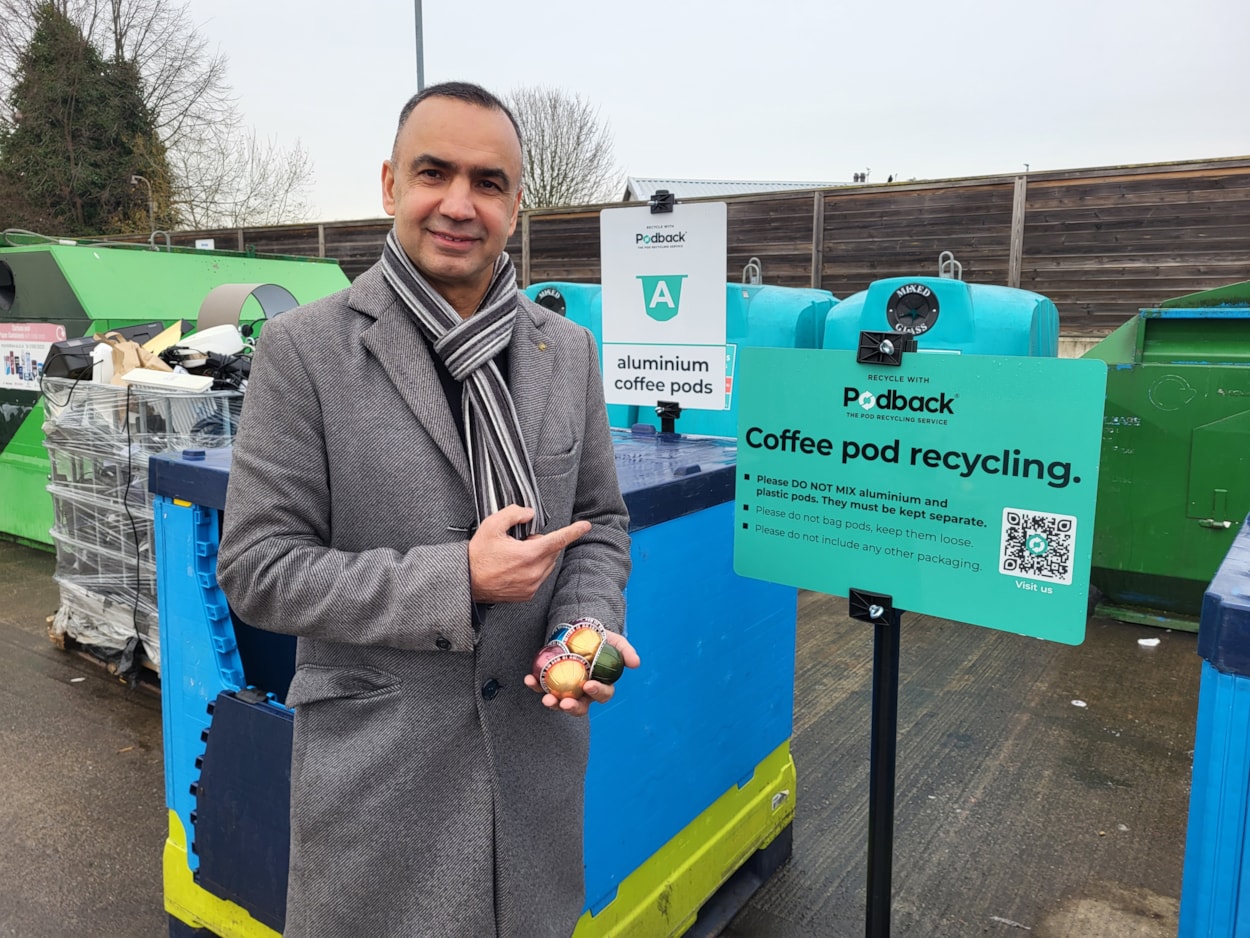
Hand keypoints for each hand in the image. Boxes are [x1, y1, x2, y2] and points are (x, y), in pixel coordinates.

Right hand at [469, 505, 589, 603]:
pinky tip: (515, 567)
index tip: (585, 525)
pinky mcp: (528, 594)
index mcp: (528, 555)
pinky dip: (534, 569)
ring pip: (548, 564)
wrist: (466, 581)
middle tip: (521, 542)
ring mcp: (531, 586)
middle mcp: (533, 572)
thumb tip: (530, 514)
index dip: (573, 531)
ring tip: (515, 556)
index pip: (558, 540)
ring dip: (539, 556)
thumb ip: (513, 513)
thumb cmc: (478, 555)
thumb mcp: (492, 525)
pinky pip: (540, 577)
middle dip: (542, 543)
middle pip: (552, 551)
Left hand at [524, 630, 640, 716]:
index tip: (589, 685)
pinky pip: (543, 687)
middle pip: (580, 706)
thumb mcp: (614, 641)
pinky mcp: (551, 682)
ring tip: (546, 698)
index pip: (603, 694)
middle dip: (572, 707)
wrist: (579, 630)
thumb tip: (636, 663)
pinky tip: (528, 679)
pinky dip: (535, 685)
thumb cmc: (601, 638)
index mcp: (601, 685)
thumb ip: (625, 651)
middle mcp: (584, 692)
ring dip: (552, 703)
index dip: (597, 692)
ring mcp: (567, 688)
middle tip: (564, 703)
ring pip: (560, 702)